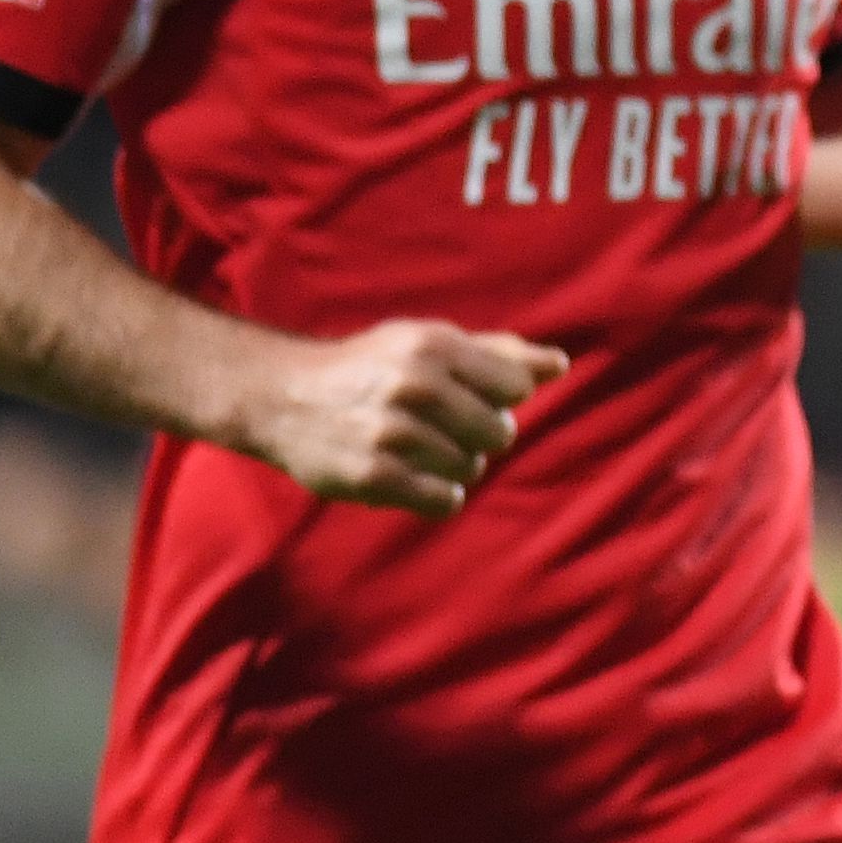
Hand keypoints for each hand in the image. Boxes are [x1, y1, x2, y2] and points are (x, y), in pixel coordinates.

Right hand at [241, 319, 566, 515]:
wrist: (282, 396)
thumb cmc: (372, 366)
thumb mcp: (430, 343)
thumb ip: (498, 353)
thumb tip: (559, 365)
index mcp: (434, 345)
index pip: (515, 388)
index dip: (500, 399)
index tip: (470, 398)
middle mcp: (414, 384)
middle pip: (499, 431)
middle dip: (480, 435)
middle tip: (444, 428)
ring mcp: (390, 432)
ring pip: (472, 467)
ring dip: (456, 465)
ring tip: (422, 450)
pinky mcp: (370, 476)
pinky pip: (444, 500)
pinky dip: (441, 496)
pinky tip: (418, 479)